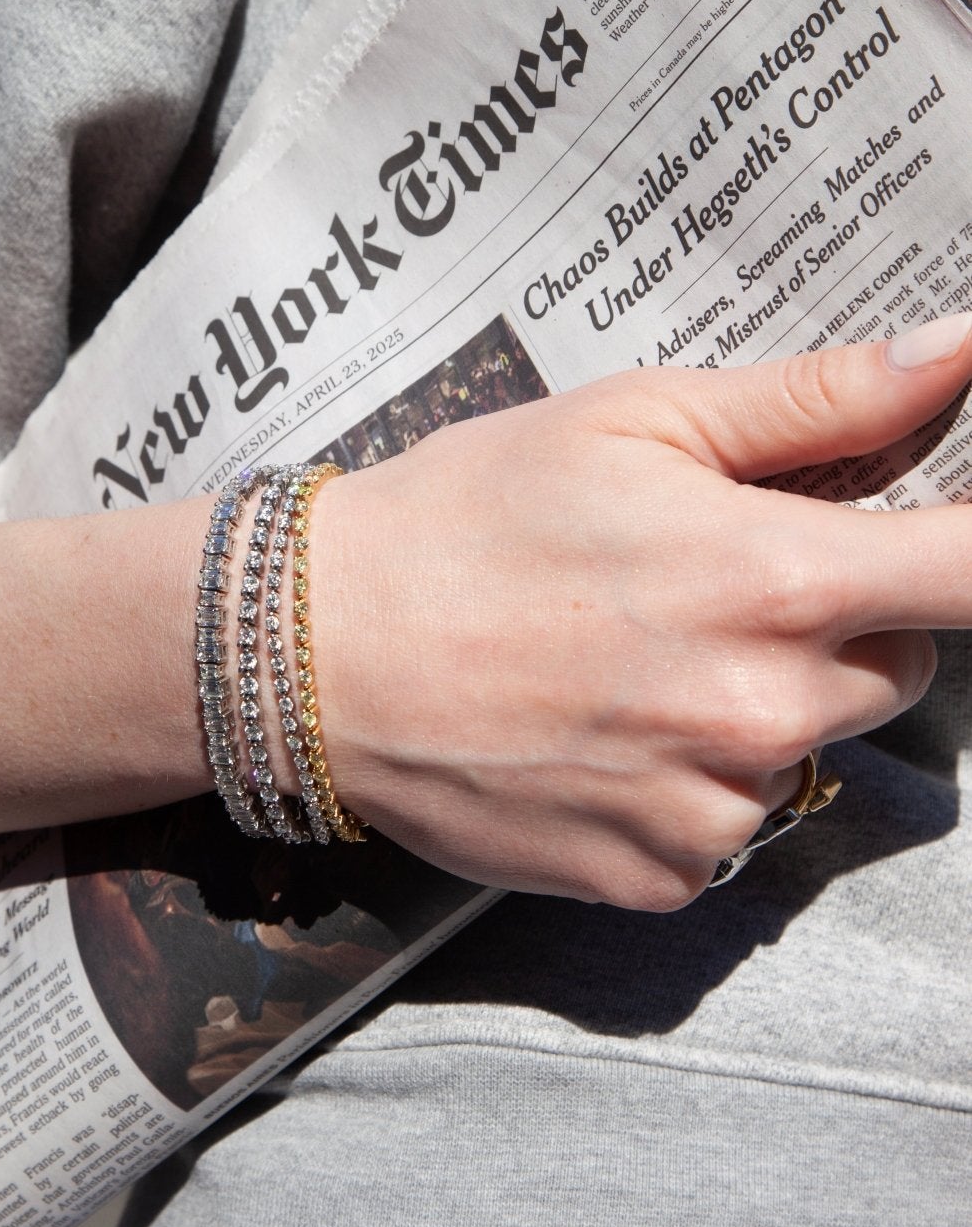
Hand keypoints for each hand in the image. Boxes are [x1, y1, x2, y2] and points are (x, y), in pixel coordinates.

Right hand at [311, 316, 971, 907]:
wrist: (318, 651)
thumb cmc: (468, 514)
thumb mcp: (635, 419)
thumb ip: (815, 397)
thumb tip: (959, 350)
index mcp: (775, 578)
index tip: (955, 537)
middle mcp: (764, 710)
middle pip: (897, 667)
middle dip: (835, 625)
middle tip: (712, 582)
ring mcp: (712, 808)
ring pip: (808, 752)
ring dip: (756, 710)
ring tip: (630, 659)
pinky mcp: (658, 876)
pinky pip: (728, 829)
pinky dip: (686, 787)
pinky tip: (598, 733)